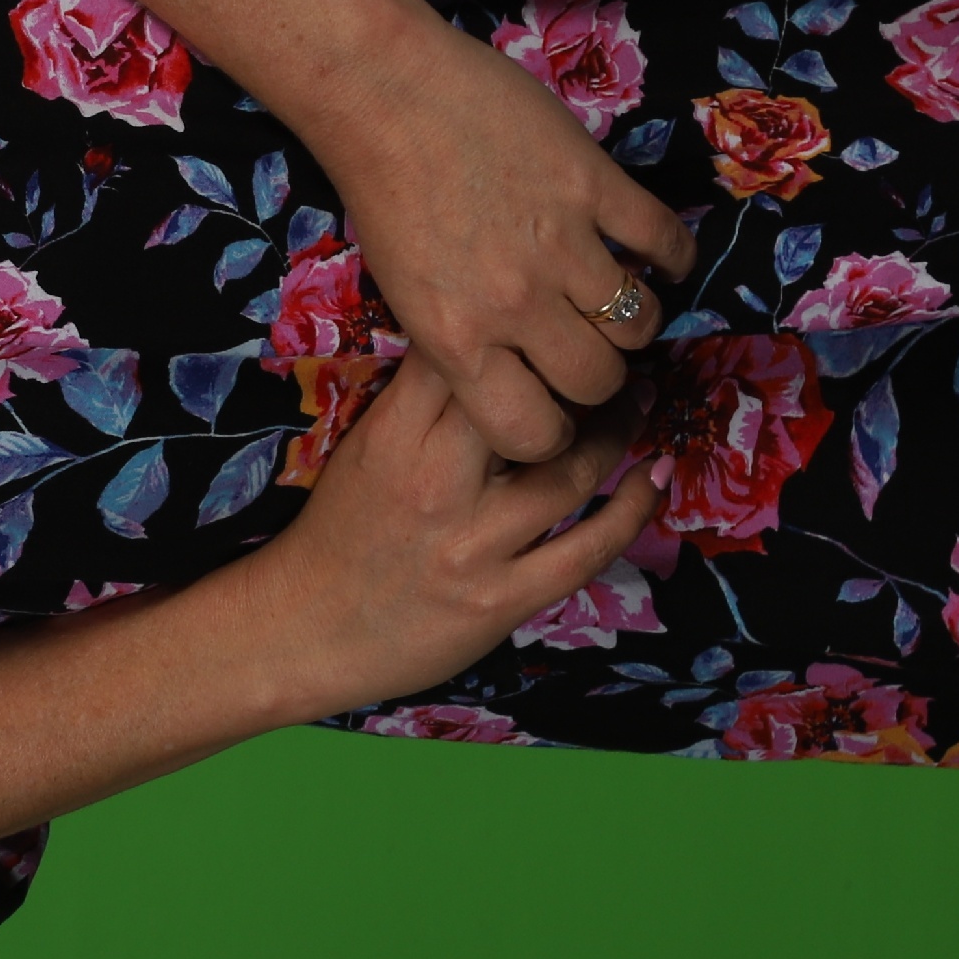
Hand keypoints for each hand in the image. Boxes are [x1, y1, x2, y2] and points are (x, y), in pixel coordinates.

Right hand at [229, 359, 660, 723]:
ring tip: (636, 406)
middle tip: (608, 362)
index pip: (464, 363)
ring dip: (617, 433)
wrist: (306, 630)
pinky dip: (631, 511)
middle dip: (580, 379)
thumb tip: (497, 359)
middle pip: (530, 409)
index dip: (514, 336)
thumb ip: (419, 409)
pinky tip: (652, 480)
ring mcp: (474, 546)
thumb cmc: (337, 536)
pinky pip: (588, 549)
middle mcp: (434, 486)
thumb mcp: (362, 454)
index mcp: (390, 440)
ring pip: (571, 472)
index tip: (545, 327)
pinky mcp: (504, 599)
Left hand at [311, 17, 696, 462]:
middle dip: (599, 375)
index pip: (530, 434)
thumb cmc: (380, 189)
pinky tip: (659, 256)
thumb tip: (517, 371)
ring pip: (639, 323)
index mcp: (452, 338)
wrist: (383, 92)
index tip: (553, 406)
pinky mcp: (595, 185)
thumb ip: (460, 337)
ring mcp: (559, 244)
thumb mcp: (403, 289)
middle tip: (590, 347)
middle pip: (596, 381)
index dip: (552, 431)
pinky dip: (672, 257)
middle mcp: (511, 304)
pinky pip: (666, 244)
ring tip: (615, 297)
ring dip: (634, 318)